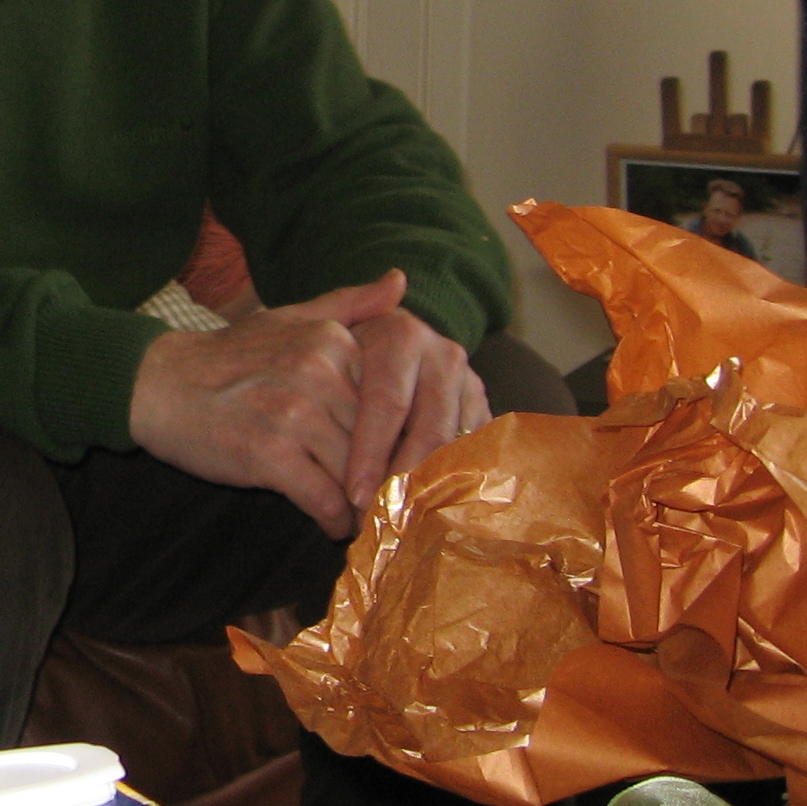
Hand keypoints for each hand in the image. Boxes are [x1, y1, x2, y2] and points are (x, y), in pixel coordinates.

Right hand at [127, 269, 414, 536]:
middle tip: (394, 500)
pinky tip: (331, 524)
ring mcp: (293, 413)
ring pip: (356, 473)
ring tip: (366, 517)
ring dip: (363, 503)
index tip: (404, 461)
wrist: (157, 384)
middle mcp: (317, 371)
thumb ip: (348, 304)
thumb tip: (400, 282)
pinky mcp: (269, 454)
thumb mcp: (288, 318)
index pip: (390, 400)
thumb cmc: (226, 358)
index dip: (398, 438)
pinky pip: (324, 499)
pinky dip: (333, 519)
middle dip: (384, 475)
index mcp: (330, 340)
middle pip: (376, 440)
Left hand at [341, 302, 486, 507]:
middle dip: (398, 478)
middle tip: (377, 519)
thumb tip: (397, 280)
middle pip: (425, 429)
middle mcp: (443, 356)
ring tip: (403, 525)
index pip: (387, 400)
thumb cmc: (330, 358)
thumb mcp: (321, 330)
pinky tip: (433, 516)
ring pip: (452, 447)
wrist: (372, 364)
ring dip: (428, 489)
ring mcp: (469, 388)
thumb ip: (346, 307)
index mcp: (403, 335)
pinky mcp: (485, 416)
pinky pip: (473, 457)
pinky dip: (451, 488)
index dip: (369, 450)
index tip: (351, 492)